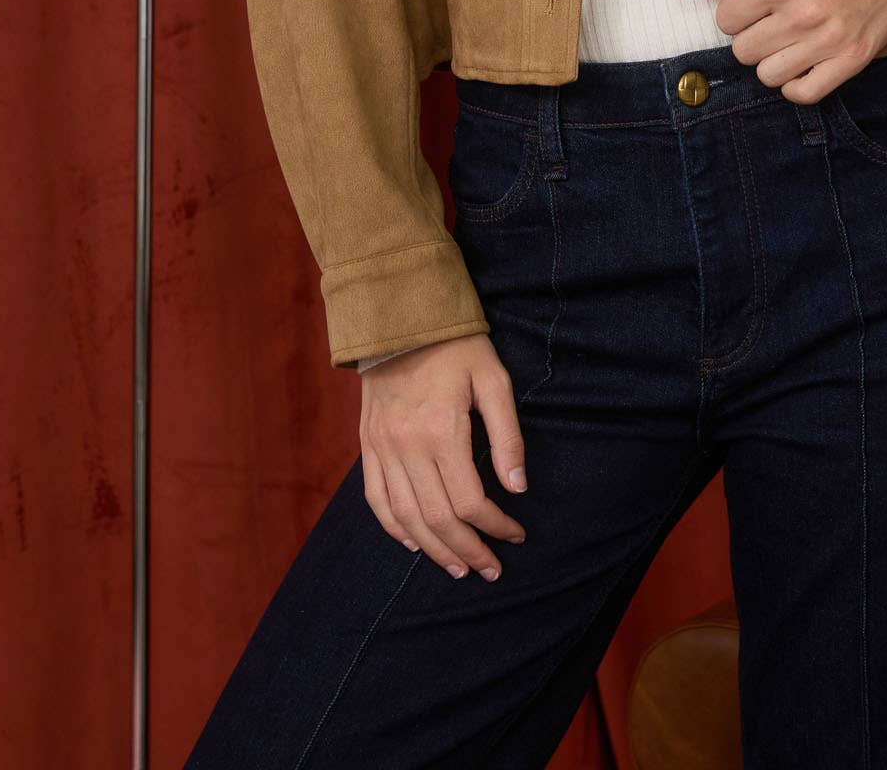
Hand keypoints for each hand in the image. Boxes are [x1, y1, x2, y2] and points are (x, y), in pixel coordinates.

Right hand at [359, 333, 527, 580]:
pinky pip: (376, 499)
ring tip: (458, 569)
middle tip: (491, 569)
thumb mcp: (493, 379)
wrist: (400, 317)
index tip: (517, 534)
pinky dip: (394, 528)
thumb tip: (518, 488)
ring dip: (433, 550)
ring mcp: (382, 448)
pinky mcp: (368, 445)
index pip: (469, 501)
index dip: (495, 526)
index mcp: (441, 431)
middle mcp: (406, 447)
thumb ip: (507, 436)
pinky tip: (413, 544)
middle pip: (437, 519)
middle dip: (468, 550)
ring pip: (406, 518)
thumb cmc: (456, 346)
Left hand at [678, 0, 886, 103]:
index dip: (734, 10)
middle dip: (749, 35)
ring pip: (768, 76)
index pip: (725, 20)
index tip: (754, 1)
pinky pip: (804, 93)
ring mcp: (829, 42)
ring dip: (770, 60)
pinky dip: (795, 83)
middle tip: (770, 19)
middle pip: (743, 51)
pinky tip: (800, 61)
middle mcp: (804, 15)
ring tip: (786, 38)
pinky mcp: (851, 61)